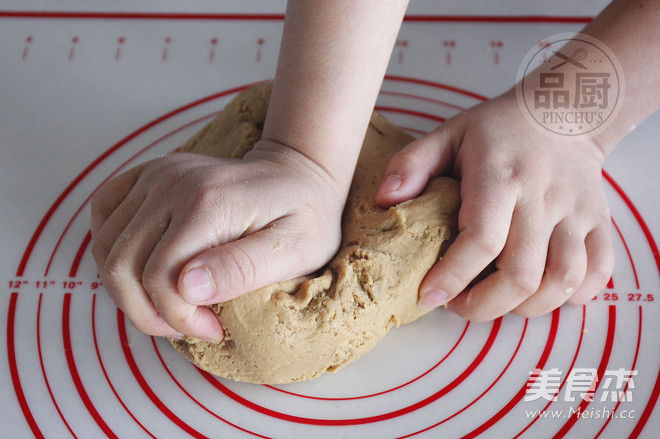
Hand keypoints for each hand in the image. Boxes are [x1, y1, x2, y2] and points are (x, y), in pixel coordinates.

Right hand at [91, 141, 344, 341]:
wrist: (296, 172)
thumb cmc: (305, 215)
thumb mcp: (297, 249)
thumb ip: (243, 268)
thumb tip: (187, 288)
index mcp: (209, 203)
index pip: (160, 277)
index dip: (178, 318)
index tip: (213, 329)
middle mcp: (172, 183)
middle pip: (122, 266)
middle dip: (148, 313)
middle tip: (189, 326)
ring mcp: (156, 175)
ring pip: (105, 247)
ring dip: (127, 289)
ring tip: (170, 304)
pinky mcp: (147, 175)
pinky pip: (103, 214)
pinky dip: (111, 249)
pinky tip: (143, 268)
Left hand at [375, 91, 613, 320]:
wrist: (564, 111)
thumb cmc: (498, 129)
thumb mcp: (447, 134)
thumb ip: (411, 164)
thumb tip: (384, 201)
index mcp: (500, 177)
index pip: (481, 239)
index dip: (453, 277)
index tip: (429, 296)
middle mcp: (543, 197)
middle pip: (521, 273)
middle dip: (485, 306)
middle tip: (459, 306)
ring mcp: (576, 212)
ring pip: (563, 281)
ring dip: (527, 308)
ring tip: (498, 301)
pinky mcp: (600, 222)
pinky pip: (599, 272)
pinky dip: (576, 296)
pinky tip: (544, 292)